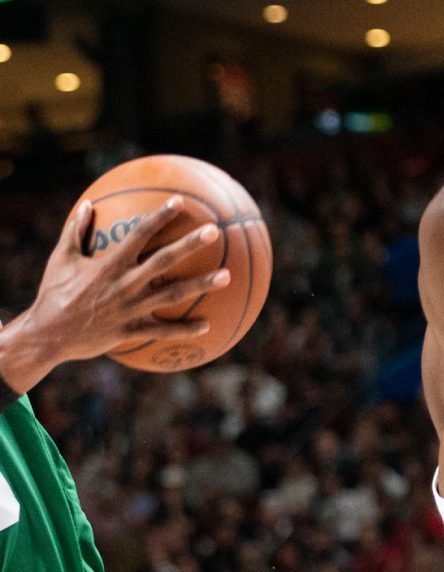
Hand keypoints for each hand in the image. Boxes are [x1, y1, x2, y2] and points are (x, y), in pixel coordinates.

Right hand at [24, 196, 228, 368]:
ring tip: (227, 276)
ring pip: (173, 294)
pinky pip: (163, 330)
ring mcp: (131, 308)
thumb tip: (86, 205)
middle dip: (190, 244)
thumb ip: (75, 231)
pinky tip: (207, 325)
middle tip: (215, 231)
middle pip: (164, 261)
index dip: (160, 216)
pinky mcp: (132, 330)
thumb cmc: (53, 293)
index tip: (180, 202)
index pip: (140, 234)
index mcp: (110, 264)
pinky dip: (185, 329)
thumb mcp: (60, 259)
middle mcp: (125, 283)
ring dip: (201, 285)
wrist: (48, 335)